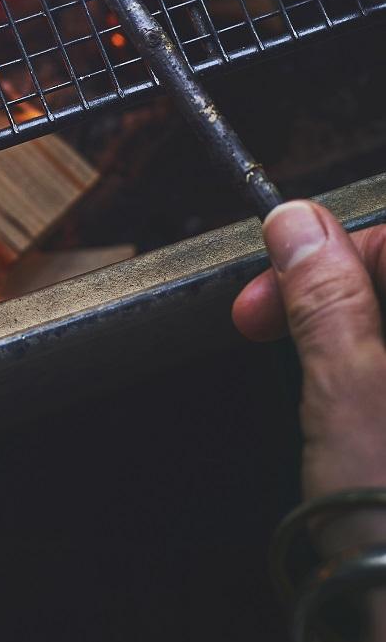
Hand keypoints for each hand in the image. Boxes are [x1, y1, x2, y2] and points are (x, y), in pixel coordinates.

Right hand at [234, 201, 385, 641]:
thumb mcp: (349, 397)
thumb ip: (326, 297)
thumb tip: (299, 223)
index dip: (332, 248)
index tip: (275, 282)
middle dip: (329, 293)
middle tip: (267, 323)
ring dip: (346, 337)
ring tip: (305, 377)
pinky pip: (383, 378)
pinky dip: (367, 380)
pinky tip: (345, 418)